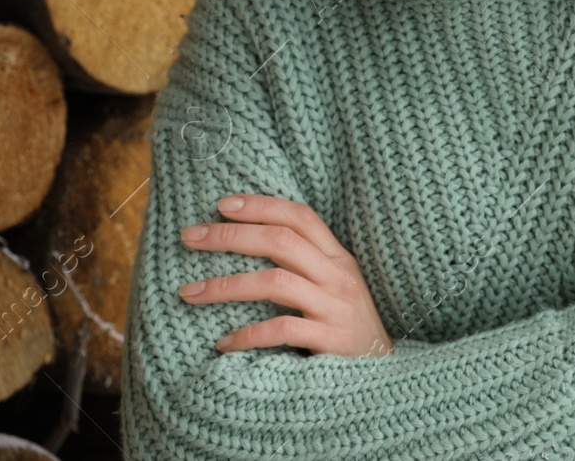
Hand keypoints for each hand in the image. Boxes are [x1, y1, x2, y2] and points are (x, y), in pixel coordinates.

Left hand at [177, 194, 393, 358]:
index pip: (301, 217)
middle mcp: (339, 276)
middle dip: (231, 236)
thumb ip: (304, 264)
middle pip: (282, 242)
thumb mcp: (334, 286)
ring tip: (190, 293)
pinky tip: (223, 343)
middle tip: (190, 238)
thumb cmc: (346, 326)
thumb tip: (248, 242)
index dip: (262, 206)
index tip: (222, 204)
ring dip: (226, 285)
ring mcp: (336, 307)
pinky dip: (247, 334)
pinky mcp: (331, 340)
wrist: (384, 370)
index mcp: (339, 257)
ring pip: (275, 282)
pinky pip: (281, 330)